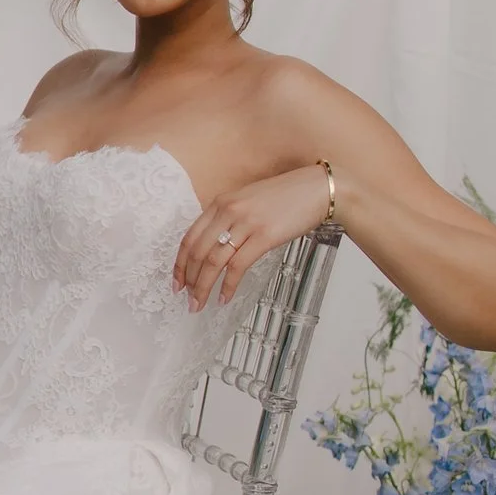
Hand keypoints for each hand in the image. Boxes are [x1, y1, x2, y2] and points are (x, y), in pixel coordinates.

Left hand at [174, 163, 333, 309]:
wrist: (317, 189)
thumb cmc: (286, 197)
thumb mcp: (248, 201)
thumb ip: (228, 218)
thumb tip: (214, 247)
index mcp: (221, 202)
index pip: (190, 237)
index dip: (180, 263)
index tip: (177, 281)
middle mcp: (229, 211)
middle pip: (198, 252)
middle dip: (189, 280)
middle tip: (187, 299)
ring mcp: (246, 223)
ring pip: (214, 261)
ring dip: (203, 287)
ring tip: (200, 304)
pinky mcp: (264, 236)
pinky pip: (238, 266)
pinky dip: (228, 286)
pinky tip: (224, 298)